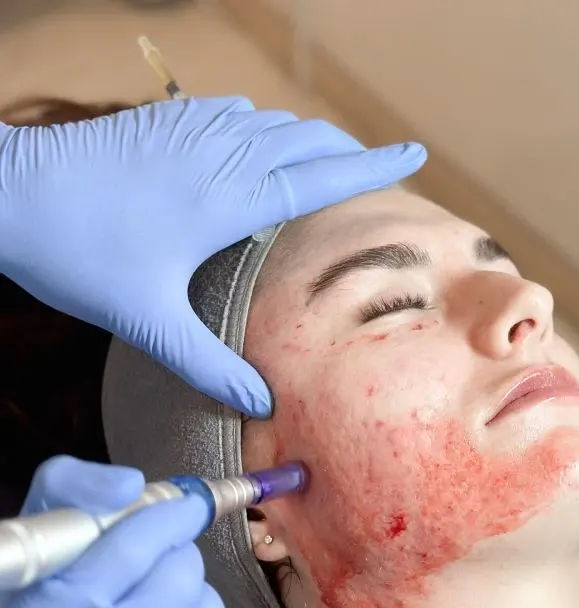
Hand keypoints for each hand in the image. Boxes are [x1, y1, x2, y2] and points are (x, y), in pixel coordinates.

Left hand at [0, 97, 426, 416]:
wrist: (9, 190)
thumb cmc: (80, 252)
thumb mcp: (149, 319)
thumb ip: (210, 364)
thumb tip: (260, 403)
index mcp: (230, 195)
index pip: (322, 175)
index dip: (375, 165)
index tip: (416, 151)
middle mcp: (222, 150)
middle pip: (309, 140)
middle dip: (350, 151)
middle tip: (378, 168)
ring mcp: (195, 126)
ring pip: (276, 121)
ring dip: (311, 138)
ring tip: (331, 161)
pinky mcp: (169, 117)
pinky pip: (240, 112)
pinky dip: (269, 126)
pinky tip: (263, 141)